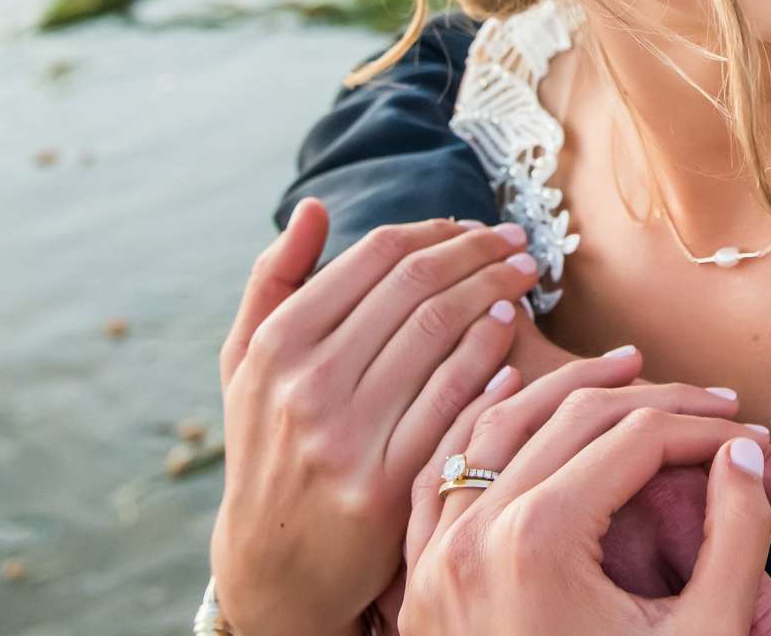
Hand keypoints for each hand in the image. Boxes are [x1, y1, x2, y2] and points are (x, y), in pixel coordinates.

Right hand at [209, 199, 542, 635]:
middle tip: (519, 243)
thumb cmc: (269, 443)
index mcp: (277, 343)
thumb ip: (274, 281)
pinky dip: (489, 355)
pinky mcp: (384, 484)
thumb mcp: (246, 364)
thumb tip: (315, 207)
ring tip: (524, 278)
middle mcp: (306, 384)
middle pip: (418, 286)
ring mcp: (345, 436)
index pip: (378, 255)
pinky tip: (511, 333)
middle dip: (480, 252)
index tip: (478, 225)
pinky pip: (452, 399)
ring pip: (441, 332)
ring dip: (495, 292)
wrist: (273, 563)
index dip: (440, 230)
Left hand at [401, 354, 770, 635]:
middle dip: (651, 403)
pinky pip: (439, 480)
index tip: (752, 434)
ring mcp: (435, 562)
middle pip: (571, 419)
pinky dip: (478, 429)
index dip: (704, 427)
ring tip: (628, 373)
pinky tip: (513, 399)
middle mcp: (473, 537)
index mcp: (541, 541)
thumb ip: (737, 538)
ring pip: (493, 429)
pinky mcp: (419, 587)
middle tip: (709, 407)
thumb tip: (742, 458)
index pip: (636, 438)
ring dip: (562, 391)